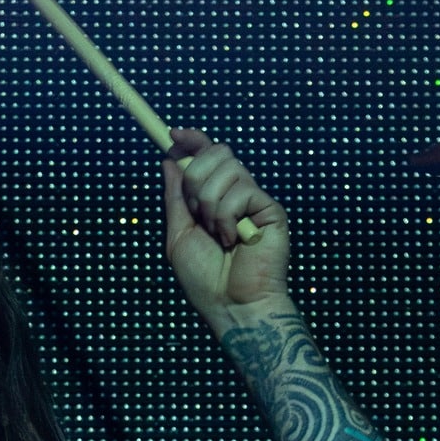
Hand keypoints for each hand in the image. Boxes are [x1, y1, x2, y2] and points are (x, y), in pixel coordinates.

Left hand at [161, 128, 290, 317]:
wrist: (232, 306)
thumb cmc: (205, 279)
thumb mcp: (179, 234)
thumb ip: (176, 197)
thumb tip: (169, 160)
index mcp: (215, 198)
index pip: (208, 155)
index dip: (193, 140)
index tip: (173, 134)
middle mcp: (237, 194)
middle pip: (216, 153)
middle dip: (195, 179)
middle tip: (196, 214)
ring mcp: (254, 200)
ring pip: (227, 168)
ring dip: (209, 204)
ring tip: (217, 235)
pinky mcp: (270, 209)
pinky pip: (241, 190)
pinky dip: (226, 217)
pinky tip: (233, 240)